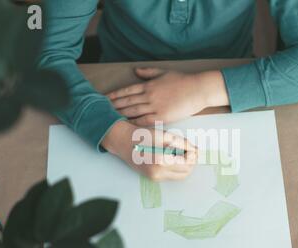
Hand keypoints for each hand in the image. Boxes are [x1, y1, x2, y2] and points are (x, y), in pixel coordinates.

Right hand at [101, 120, 197, 180]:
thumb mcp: (164, 135)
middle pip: (185, 172)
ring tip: (181, 153)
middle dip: (190, 162)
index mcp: (161, 161)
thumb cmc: (141, 135)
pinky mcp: (152, 178)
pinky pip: (170, 175)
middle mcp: (158, 173)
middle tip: (190, 151)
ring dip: (184, 166)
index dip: (194, 156)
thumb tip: (195, 150)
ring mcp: (155, 177)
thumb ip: (182, 143)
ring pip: (179, 176)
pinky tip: (172, 156)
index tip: (195, 148)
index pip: (187, 163)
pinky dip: (175, 167)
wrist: (122, 142)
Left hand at [107, 68, 228, 125]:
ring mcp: (154, 106)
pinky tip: (125, 126)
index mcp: (148, 85)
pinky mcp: (161, 117)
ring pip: (132, 112)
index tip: (103, 98)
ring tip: (108, 118)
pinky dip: (133, 123)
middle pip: (126, 102)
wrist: (198, 90)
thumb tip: (136, 71)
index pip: (126, 90)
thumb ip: (148, 72)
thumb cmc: (183, 81)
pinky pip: (143, 121)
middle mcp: (148, 95)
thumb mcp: (164, 72)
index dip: (114, 95)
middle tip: (99, 110)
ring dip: (119, 115)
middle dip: (112, 106)